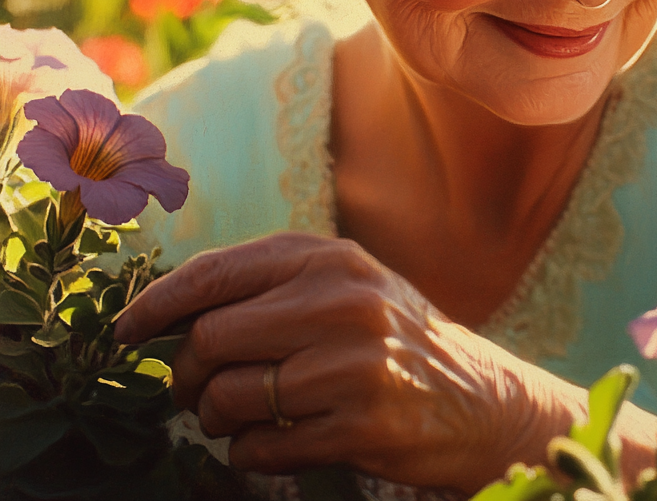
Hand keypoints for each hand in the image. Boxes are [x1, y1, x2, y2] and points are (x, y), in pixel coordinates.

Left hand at [113, 232, 583, 489]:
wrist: (479, 397)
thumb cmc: (392, 337)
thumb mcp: (345, 286)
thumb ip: (271, 285)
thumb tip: (168, 310)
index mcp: (330, 258)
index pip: (216, 273)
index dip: (155, 305)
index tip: (124, 333)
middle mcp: (341, 300)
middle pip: (209, 339)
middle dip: (184, 375)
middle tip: (194, 390)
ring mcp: (352, 363)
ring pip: (227, 397)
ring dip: (217, 419)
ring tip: (245, 416)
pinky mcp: (360, 423)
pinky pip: (260, 447)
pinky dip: (252, 452)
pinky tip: (283, 440)